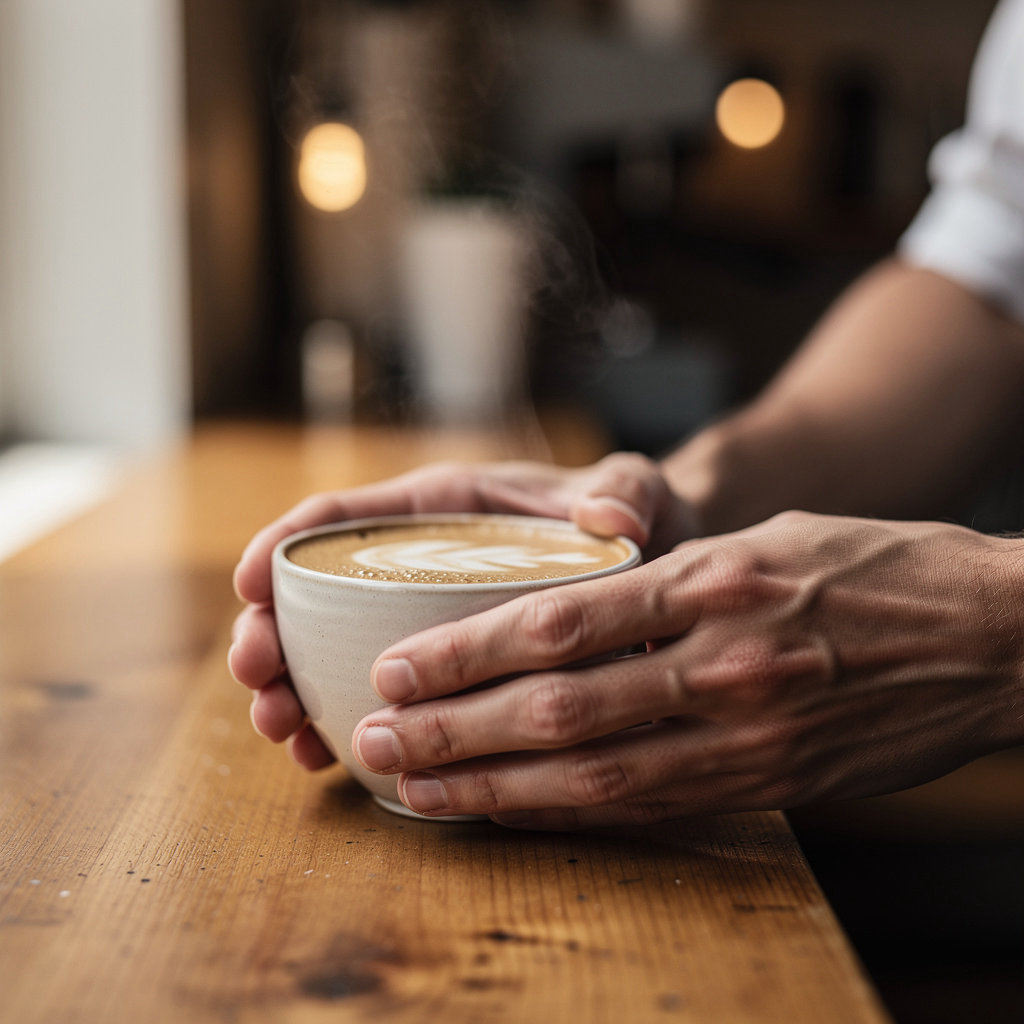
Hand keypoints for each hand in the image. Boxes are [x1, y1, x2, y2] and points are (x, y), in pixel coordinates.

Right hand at [228, 453, 695, 767]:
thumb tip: (609, 516)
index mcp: (447, 511)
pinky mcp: (441, 673)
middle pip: (317, 592)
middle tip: (255, 677)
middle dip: (271, 631)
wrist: (651, 573)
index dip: (285, 543)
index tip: (248, 582)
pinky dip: (338, 725)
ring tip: (278, 732)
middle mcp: (420, 566)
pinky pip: (372, 695)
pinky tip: (323, 762)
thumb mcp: (632, 494)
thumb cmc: (631, 522)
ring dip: (291, 690)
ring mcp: (423, 623)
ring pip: (328, 652)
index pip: (348, 516)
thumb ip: (625, 491)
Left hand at [350, 511, 1023, 826]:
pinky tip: (511, 814)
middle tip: (375, 742)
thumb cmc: (876, 568)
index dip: (465, 652)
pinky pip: (650, 808)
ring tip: (415, 791)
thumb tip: (572, 613)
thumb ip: (668, 580)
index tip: (397, 668)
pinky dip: (568, 814)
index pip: (561, 621)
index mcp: (716, 582)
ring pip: (593, 776)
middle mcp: (723, 664)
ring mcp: (748, 736)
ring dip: (491, 788)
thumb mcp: (766, 541)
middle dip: (453, 731)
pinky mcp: (770, 787)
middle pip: (558, 709)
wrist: (995, 640)